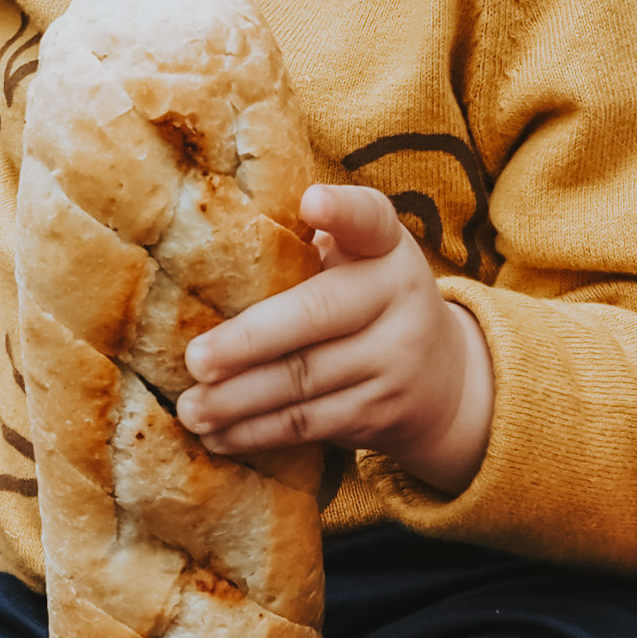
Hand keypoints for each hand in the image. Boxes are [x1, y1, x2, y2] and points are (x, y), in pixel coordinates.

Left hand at [176, 183, 494, 495]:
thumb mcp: (361, 261)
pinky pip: (308, 423)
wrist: (446, 381)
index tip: (312, 202)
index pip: (370, 219)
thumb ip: (306, 247)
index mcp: (386, 247)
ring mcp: (392, 360)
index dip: (342, 212)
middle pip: (318, 316)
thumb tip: (204, 245)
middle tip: (195, 359)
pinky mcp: (379, 413)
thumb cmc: (369, 302)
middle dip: (250, 341)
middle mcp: (398, 298)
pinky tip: (217, 436)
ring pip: (304, 382)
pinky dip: (257, 432)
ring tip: (190, 407)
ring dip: (238, 400)